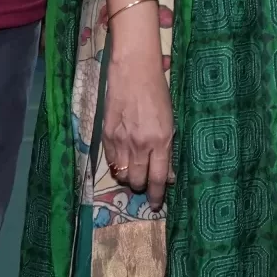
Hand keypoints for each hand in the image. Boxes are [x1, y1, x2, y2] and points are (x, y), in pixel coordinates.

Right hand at [102, 36, 175, 207]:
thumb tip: (167, 173)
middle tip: (146, 184)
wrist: (133, 72)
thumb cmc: (158, 93)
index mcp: (161, 141)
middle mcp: (140, 145)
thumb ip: (167, 148)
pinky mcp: (106, 135)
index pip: (159, 178)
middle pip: (138, 181)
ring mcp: (121, 141)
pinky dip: (116, 166)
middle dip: (143, 187)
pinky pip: (110, 162)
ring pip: (122, 174)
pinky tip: (122, 161)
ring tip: (134, 172)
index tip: (158, 204)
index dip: (158, 195)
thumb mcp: (170, 121)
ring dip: (129, 178)